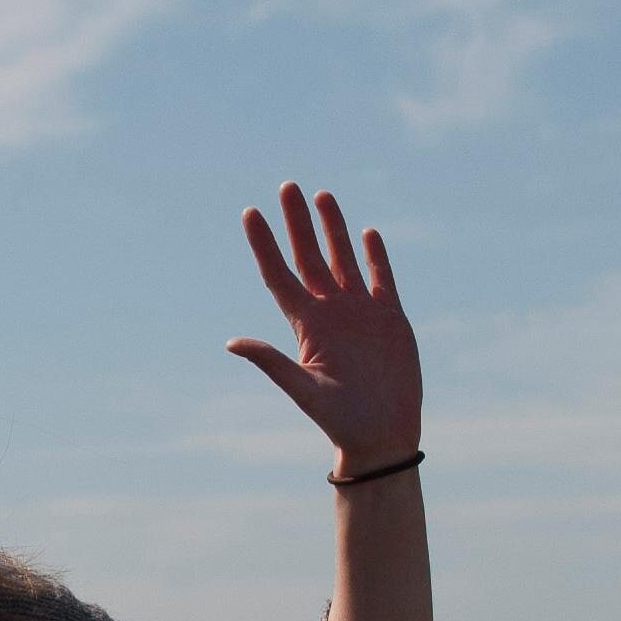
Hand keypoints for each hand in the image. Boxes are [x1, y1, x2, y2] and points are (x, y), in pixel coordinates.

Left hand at [226, 182, 421, 475]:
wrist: (382, 434)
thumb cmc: (339, 419)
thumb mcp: (302, 389)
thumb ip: (271, 362)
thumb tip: (231, 343)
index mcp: (306, 325)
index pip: (279, 274)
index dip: (264, 244)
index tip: (250, 213)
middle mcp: (329, 312)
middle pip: (308, 256)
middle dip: (297, 222)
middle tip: (286, 186)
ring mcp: (359, 312)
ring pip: (342, 258)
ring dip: (332, 227)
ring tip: (321, 195)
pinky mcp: (389, 317)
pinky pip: (380, 278)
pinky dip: (374, 255)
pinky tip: (365, 232)